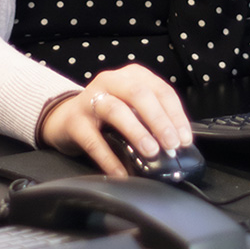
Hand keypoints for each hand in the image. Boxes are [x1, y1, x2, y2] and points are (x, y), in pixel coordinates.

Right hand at [39, 63, 192, 176]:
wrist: (64, 117)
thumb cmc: (106, 114)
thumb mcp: (130, 107)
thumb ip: (151, 118)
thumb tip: (177, 144)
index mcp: (131, 76)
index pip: (160, 90)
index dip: (175, 114)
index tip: (185, 138)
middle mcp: (111, 81)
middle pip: (138, 94)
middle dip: (159, 120)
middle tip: (171, 144)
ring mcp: (90, 99)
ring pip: (116, 110)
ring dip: (136, 131)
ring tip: (151, 151)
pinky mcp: (75, 121)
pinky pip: (93, 140)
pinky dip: (109, 158)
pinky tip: (122, 172)